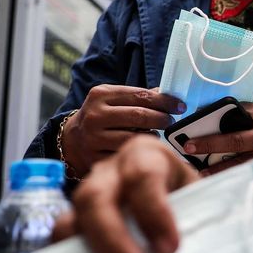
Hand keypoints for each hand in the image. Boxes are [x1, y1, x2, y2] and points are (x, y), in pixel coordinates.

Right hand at [53, 135, 197, 252]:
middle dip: (113, 239)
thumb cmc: (192, 202)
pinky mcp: (74, 221)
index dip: (154, 212)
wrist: (176, 202)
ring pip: (73, 218)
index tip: (170, 250)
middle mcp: (110, 170)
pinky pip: (61, 239)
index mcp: (146, 156)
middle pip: (96, 196)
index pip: (143, 176)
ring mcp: (86, 194)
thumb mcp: (202, 201)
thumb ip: (201, 221)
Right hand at [61, 85, 183, 176]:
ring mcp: (93, 138)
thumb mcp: (113, 100)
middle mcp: (95, 115)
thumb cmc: (103, 116)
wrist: (72, 139)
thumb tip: (170, 95)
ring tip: (156, 134)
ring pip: (135, 138)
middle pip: (139, 116)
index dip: (164, 101)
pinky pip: (126, 155)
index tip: (180, 106)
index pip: (141, 95)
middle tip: (171, 121)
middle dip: (162, 118)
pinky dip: (139, 152)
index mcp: (101, 95)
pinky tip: (144, 149)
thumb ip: (139, 96)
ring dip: (152, 136)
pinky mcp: (95, 158)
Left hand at [181, 103, 252, 185]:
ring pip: (239, 164)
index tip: (197, 122)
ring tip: (199, 171)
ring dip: (217, 168)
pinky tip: (221, 183)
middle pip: (235, 141)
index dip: (218, 117)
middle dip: (209, 144)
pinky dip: (235, 180)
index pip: (241, 113)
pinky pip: (251, 177)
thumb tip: (228, 114)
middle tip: (188, 147)